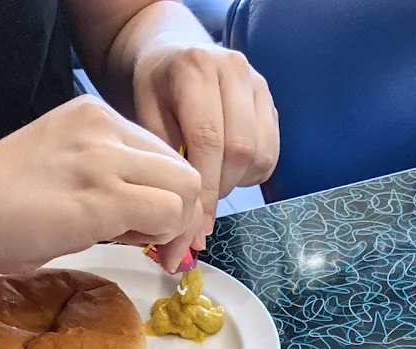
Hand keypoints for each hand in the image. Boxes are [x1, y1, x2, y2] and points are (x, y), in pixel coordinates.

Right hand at [0, 96, 200, 276]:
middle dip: (184, 216)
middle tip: (161, 247)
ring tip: (135, 242)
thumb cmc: (6, 205)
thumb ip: (114, 179)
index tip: (160, 230)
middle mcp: (103, 126)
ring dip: (173, 228)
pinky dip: (161, 238)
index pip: (167, 156)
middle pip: (185, 171)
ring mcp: (103, 157)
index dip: (173, 198)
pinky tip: (125, 243)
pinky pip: (168, 214)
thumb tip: (161, 215)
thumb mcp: (70, 171)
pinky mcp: (102, 194)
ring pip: (186, 191)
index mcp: (95, 116)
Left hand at [132, 43, 279, 247]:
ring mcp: (258, 85)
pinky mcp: (271, 102)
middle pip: (240, 149)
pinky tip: (228, 170)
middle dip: (221, 189)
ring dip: (238, 182)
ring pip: (261, 155)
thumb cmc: (154, 88)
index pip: (208, 139)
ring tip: (213, 184)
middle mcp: (234, 69)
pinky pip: (271, 154)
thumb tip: (189, 229)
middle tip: (202, 211)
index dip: (204, 188)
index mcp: (195, 68)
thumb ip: (168, 164)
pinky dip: (251, 174)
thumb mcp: (144, 116)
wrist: (171, 52)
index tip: (196, 223)